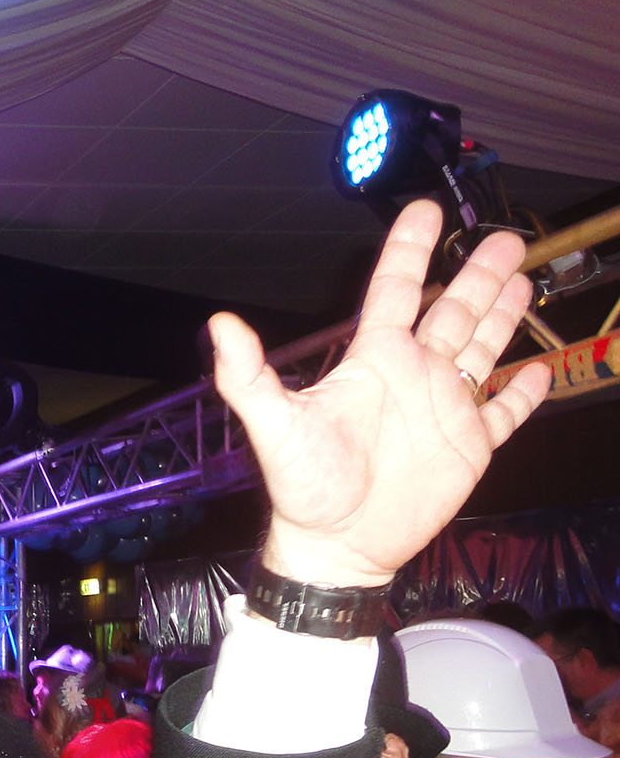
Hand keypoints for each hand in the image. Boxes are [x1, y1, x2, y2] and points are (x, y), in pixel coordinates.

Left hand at [215, 199, 548, 588]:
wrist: (336, 546)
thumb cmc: (303, 489)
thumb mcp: (274, 426)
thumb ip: (249, 375)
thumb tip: (219, 325)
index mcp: (373, 361)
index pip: (394, 289)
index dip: (410, 249)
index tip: (424, 210)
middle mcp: (412, 375)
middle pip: (453, 309)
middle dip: (478, 274)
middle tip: (502, 239)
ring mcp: (444, 409)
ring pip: (483, 347)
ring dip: (503, 315)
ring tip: (522, 280)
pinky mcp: (470, 447)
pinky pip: (504, 413)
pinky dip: (523, 393)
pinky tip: (537, 371)